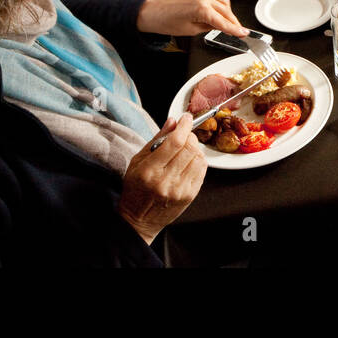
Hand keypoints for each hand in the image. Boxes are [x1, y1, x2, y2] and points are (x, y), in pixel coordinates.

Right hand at [119, 115, 207, 244]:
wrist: (139, 220)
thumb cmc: (135, 188)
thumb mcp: (138, 161)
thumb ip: (156, 140)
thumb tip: (173, 121)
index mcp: (150, 170)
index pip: (174, 142)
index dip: (184, 126)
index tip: (187, 117)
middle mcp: (166, 181)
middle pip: (189, 148)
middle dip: (189, 136)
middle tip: (184, 134)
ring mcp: (180, 190)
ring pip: (199, 158)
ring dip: (195, 148)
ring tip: (185, 149)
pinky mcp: (189, 196)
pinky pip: (202, 170)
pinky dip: (198, 160)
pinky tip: (189, 161)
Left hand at [138, 0, 246, 37]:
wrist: (152, 13)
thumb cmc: (167, 22)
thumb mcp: (191, 30)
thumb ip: (209, 27)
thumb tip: (220, 26)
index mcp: (202, 9)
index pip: (223, 21)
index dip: (235, 29)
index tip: (244, 33)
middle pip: (226, 10)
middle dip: (234, 21)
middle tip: (239, 31)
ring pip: (223, 2)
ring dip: (228, 12)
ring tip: (230, 24)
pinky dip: (220, 5)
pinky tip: (220, 13)